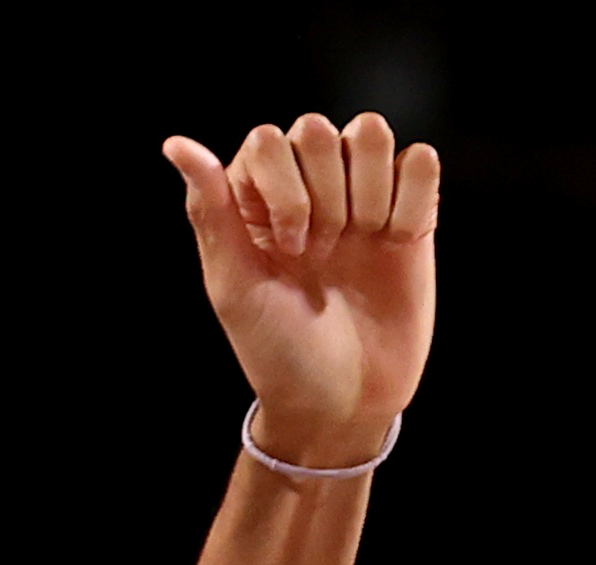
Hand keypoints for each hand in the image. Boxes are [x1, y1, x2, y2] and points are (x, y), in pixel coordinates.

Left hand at [164, 113, 438, 468]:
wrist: (341, 403)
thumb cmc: (278, 351)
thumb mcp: (234, 287)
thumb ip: (209, 210)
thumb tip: (175, 144)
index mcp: (258, 193)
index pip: (271, 140)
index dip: (286, 193)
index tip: (290, 253)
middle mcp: (309, 184)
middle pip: (320, 130)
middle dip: (325, 197)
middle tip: (323, 255)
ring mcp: (361, 197)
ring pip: (372, 133)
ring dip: (368, 190)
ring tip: (362, 244)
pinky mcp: (411, 216)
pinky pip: (421, 163)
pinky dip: (412, 196)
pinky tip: (397, 240)